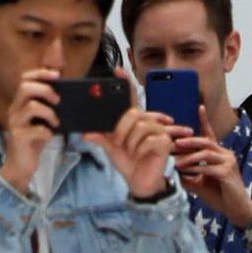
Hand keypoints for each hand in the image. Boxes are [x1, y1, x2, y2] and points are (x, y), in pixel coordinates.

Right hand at [0, 68, 61, 191]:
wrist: (20, 167)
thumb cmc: (33, 142)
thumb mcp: (40, 121)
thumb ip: (47, 108)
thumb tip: (66, 96)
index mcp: (20, 104)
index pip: (25, 79)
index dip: (40, 74)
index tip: (57, 75)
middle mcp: (14, 110)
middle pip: (25, 87)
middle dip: (45, 90)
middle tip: (58, 100)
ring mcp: (15, 123)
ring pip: (31, 106)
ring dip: (49, 112)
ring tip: (56, 122)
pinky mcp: (18, 138)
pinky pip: (36, 129)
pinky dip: (47, 131)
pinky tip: (49, 136)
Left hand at [85, 76, 173, 198]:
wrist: (139, 182)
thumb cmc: (128, 162)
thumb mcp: (111, 148)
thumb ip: (101, 137)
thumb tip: (86, 133)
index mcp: (134, 120)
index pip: (131, 97)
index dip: (125, 82)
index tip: (116, 70)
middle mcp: (147, 121)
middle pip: (132, 113)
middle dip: (121, 130)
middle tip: (118, 142)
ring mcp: (158, 130)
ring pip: (140, 126)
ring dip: (130, 142)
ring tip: (131, 151)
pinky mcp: (165, 142)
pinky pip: (148, 139)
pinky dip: (139, 150)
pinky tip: (140, 155)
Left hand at [168, 107, 251, 224]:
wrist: (237, 210)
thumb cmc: (219, 195)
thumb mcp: (200, 182)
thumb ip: (188, 174)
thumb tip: (171, 168)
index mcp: (219, 154)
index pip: (211, 134)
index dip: (205, 120)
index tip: (200, 106)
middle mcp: (225, 154)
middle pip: (206, 141)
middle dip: (189, 140)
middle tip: (175, 142)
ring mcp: (228, 162)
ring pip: (206, 153)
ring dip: (189, 156)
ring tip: (176, 160)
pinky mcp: (228, 173)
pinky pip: (209, 167)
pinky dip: (195, 168)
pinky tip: (186, 171)